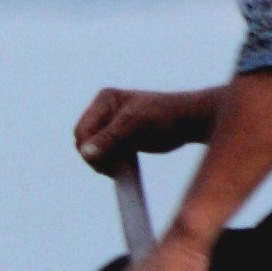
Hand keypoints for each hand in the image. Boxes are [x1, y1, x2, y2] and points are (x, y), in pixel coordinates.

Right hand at [73, 85, 217, 169]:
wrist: (189, 121)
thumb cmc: (164, 115)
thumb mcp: (134, 124)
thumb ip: (108, 138)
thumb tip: (85, 153)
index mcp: (104, 100)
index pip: (82, 130)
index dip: (88, 148)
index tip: (105, 163)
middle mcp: (105, 112)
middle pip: (83, 141)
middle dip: (95, 156)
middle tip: (113, 169)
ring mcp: (112, 127)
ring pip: (93, 151)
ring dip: (102, 163)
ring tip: (119, 169)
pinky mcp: (121, 140)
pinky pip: (106, 156)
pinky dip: (110, 165)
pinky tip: (123, 170)